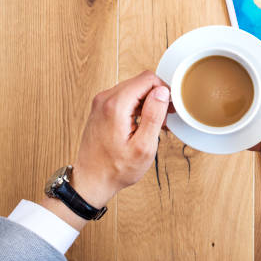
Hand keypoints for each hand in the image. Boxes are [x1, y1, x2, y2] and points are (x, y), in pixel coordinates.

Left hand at [41, 70, 170, 229]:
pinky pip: (125, 97)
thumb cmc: (116, 169)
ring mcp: (101, 103)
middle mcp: (105, 99)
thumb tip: (162, 91)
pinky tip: (142, 124)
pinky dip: (137, 107)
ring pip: (134, 88)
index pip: (147, 79)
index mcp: (115, 105)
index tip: (169, 108)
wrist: (91, 181)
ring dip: (147, 102)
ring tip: (153, 125)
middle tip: (163, 119)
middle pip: (140, 82)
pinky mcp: (101, 108)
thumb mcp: (143, 146)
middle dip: (156, 97)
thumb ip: (154, 115)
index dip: (164, 90)